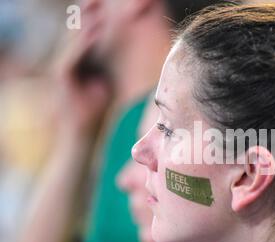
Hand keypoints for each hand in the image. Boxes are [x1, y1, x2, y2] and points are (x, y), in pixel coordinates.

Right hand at [53, 4, 111, 138]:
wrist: (85, 129)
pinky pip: (72, 54)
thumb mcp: (114, 79)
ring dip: (87, 22)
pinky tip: (95, 31)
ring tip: (101, 8)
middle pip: (82, 29)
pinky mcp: (62, 75)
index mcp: (86, 56)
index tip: (117, 4)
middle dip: (92, 13)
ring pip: (75, 37)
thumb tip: (146, 54)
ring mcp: (67, 64)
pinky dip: (82, 42)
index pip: (93, 31)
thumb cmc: (100, 105)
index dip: (102, 17)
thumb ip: (122, 65)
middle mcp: (74, 56)